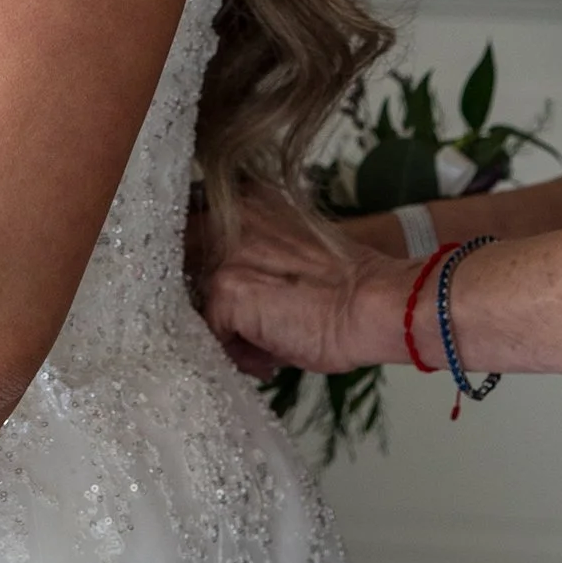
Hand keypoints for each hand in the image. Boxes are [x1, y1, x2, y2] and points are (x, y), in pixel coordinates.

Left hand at [201, 189, 407, 376]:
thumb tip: (229, 292)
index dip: (204, 273)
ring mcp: (226, 254)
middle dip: (208, 301)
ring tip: (261, 348)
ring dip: (225, 331)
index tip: (224, 302)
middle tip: (240, 329)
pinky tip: (268, 360)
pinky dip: (237, 354)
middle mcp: (230, 218)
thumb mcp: (292, 252)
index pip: (194, 231)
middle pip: (185, 263)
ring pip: (198, 303)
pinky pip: (212, 332)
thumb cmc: (348, 287)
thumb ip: (255, 257)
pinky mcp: (228, 290)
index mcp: (248, 202)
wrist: (375, 304)